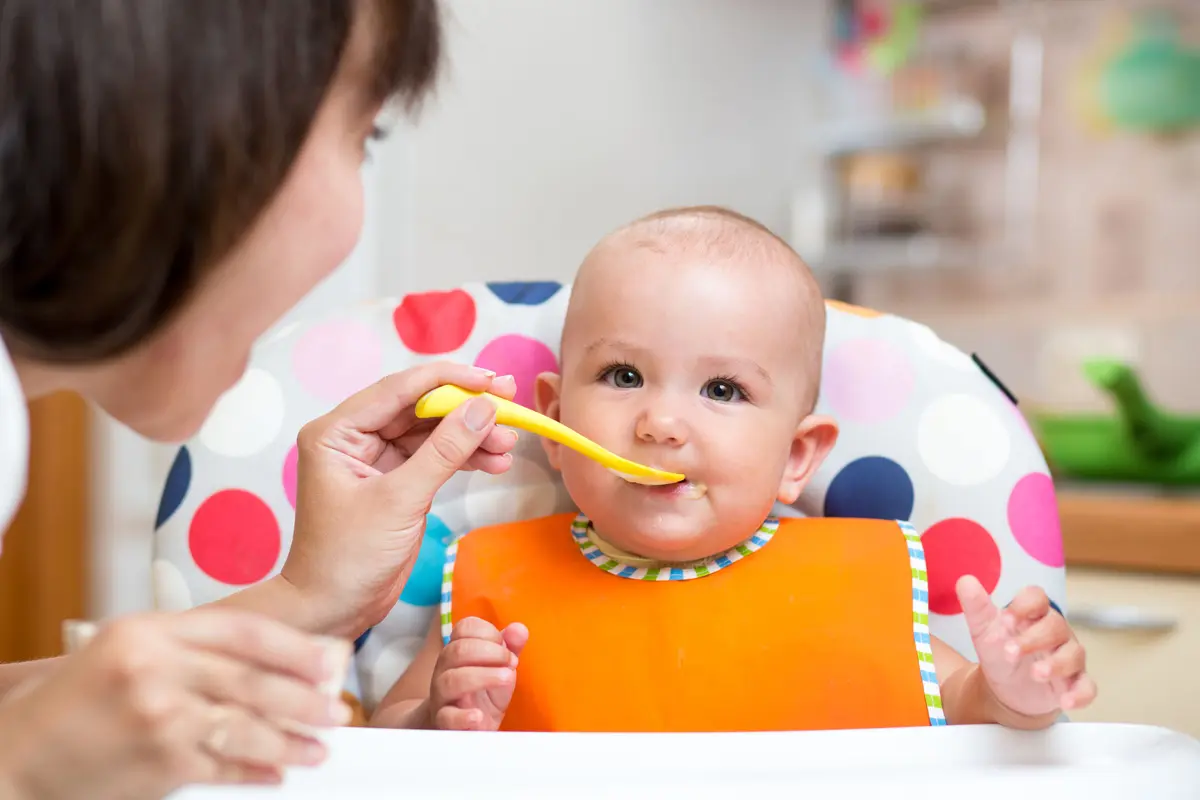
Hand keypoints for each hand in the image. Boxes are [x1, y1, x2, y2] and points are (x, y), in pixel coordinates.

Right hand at [0, 610, 352, 799]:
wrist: (17, 753)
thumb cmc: (78, 698)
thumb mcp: (129, 646)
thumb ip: (193, 645)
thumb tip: (272, 658)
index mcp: (151, 630)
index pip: (244, 630)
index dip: (295, 646)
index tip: (330, 659)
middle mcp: (156, 669)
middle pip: (253, 680)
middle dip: (305, 698)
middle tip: (336, 708)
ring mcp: (159, 717)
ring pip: (246, 727)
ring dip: (291, 741)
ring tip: (319, 747)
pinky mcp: (159, 762)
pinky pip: (224, 767)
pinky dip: (256, 772)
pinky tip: (277, 773)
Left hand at [283, 363, 518, 636]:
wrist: (333, 611)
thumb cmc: (348, 558)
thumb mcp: (400, 501)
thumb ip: (444, 451)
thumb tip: (485, 408)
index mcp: (337, 431)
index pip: (399, 389)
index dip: (449, 380)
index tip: (491, 381)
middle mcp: (353, 437)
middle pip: (419, 408)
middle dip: (466, 408)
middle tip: (511, 403)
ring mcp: (375, 460)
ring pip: (432, 433)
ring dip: (472, 436)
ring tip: (508, 443)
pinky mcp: (396, 482)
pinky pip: (435, 457)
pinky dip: (465, 458)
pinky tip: (494, 461)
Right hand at [429, 618, 527, 730]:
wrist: (462, 729)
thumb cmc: (482, 694)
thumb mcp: (500, 669)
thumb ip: (510, 648)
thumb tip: (519, 629)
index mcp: (457, 651)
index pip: (464, 628)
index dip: (488, 632)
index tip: (506, 647)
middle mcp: (445, 670)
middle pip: (457, 651)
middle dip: (490, 652)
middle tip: (512, 663)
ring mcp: (442, 697)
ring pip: (452, 680)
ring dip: (483, 676)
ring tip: (507, 679)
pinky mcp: (444, 723)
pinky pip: (447, 717)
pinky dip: (463, 716)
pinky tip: (478, 715)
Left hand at [958, 576, 1096, 719]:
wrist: (1005, 689)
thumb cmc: (1000, 652)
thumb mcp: (984, 630)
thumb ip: (976, 607)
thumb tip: (966, 581)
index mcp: (1033, 614)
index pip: (1037, 598)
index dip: (1024, 605)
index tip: (1006, 619)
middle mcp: (1055, 633)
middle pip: (1055, 626)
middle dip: (1033, 639)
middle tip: (1010, 652)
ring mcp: (1067, 658)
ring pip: (1073, 654)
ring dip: (1056, 664)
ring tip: (1036, 674)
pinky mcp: (1074, 684)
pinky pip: (1086, 687)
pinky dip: (1079, 694)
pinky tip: (1066, 701)